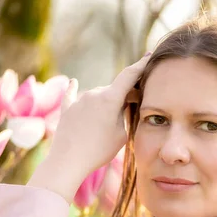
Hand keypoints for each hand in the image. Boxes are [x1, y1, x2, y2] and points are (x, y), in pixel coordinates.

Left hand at [27, 54, 149, 201]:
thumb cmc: (99, 150)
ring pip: (99, 96)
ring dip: (107, 103)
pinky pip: (72, 95)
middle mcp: (94, 93)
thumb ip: (125, 114)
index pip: (130, 75)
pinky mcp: (67, 109)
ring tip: (108, 123)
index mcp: (110, 98)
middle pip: (115, 89)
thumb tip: (123, 104)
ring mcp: (79, 100)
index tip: (149, 55)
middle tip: (136, 105)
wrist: (68, 161)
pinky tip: (72, 82)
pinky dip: (74, 89)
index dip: (141, 65)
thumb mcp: (122, 134)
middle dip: (126, 94)